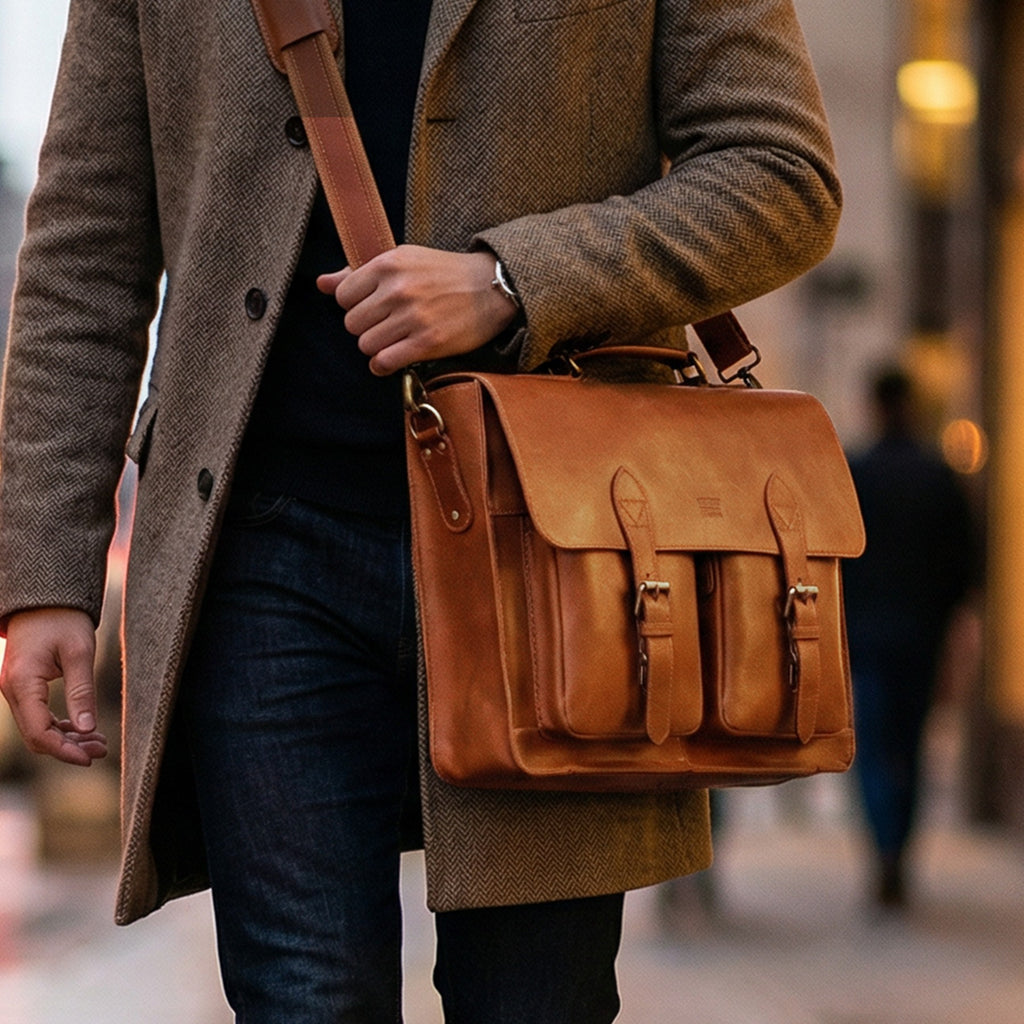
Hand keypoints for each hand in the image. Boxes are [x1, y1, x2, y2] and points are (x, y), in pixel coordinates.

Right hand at [0, 608, 107, 765]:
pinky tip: (83, 729)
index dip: (64, 750)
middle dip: (68, 747)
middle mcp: (12, 689)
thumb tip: (87, 729)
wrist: (45, 599)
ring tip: (99, 742)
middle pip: (36, 735)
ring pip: (36, 727)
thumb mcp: (80, 653)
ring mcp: (14, 689)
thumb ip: (82, 692)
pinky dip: (58, 725)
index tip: (90, 759)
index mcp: (23, 682)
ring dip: (66, 738)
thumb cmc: (64, 621)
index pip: (39, 732)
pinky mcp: (22, 687)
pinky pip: (36, 715)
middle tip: (101, 750)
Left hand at [317, 246, 518, 375]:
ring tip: (394, 339)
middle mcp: (397, 289)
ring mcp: (412, 317)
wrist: (490, 288)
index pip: (342, 295)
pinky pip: (384, 362)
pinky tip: (394, 357)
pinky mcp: (426, 342)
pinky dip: (384, 364)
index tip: (373, 307)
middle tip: (386, 324)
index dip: (354, 305)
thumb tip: (321, 283)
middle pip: (352, 323)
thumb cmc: (445, 273)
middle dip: (365, 327)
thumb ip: (359, 272)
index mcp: (388, 264)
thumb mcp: (402, 259)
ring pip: (365, 345)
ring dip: (376, 347)